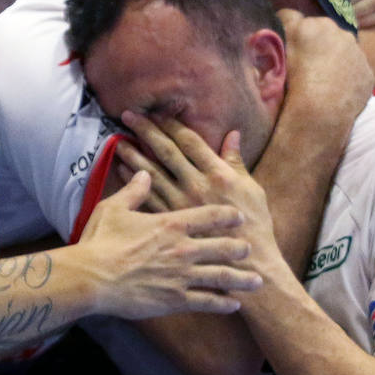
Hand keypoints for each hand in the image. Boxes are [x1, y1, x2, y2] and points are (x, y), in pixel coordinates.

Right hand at [76, 166, 262, 318]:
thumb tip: (142, 173)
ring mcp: (182, 276)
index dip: (228, 216)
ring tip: (257, 282)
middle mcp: (183, 249)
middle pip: (224, 247)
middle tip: (252, 249)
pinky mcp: (175, 300)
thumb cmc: (100, 241)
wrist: (91, 277)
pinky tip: (234, 305)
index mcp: (172, 224)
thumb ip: (134, 191)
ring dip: (242, 279)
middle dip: (241, 248)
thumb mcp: (114, 208)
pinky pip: (206, 302)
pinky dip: (223, 303)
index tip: (239, 217)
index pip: (210, 216)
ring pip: (222, 276)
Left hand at [115, 114, 285, 279]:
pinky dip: (135, 184)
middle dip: (146, 131)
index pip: (189, 141)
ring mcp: (182, 205)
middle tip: (128, 115)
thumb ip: (237, 161)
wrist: (249, 263)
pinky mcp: (172, 224)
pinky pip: (148, 199)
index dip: (170, 124)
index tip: (154, 111)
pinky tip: (123, 172)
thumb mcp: (252, 189)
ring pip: (152, 174)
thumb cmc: (255, 226)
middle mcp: (197, 185)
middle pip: (166, 152)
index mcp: (218, 173)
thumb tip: (232, 133)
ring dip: (135, 156)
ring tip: (119, 142)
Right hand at [278, 8, 373, 121]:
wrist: (322, 113)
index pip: (291, 17)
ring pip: (342, 48)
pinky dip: (348, 75)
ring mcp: (356, 51)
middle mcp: (337, 31)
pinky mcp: (367, 71)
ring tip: (323, 79)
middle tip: (305, 64)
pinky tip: (338, 90)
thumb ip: (276, 35)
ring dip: (334, 57)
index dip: (287, 30)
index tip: (285, 45)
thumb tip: (277, 26)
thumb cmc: (292, 85)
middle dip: (314, 43)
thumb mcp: (275, 55)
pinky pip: (356, 68)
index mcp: (310, 25)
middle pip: (321, 31)